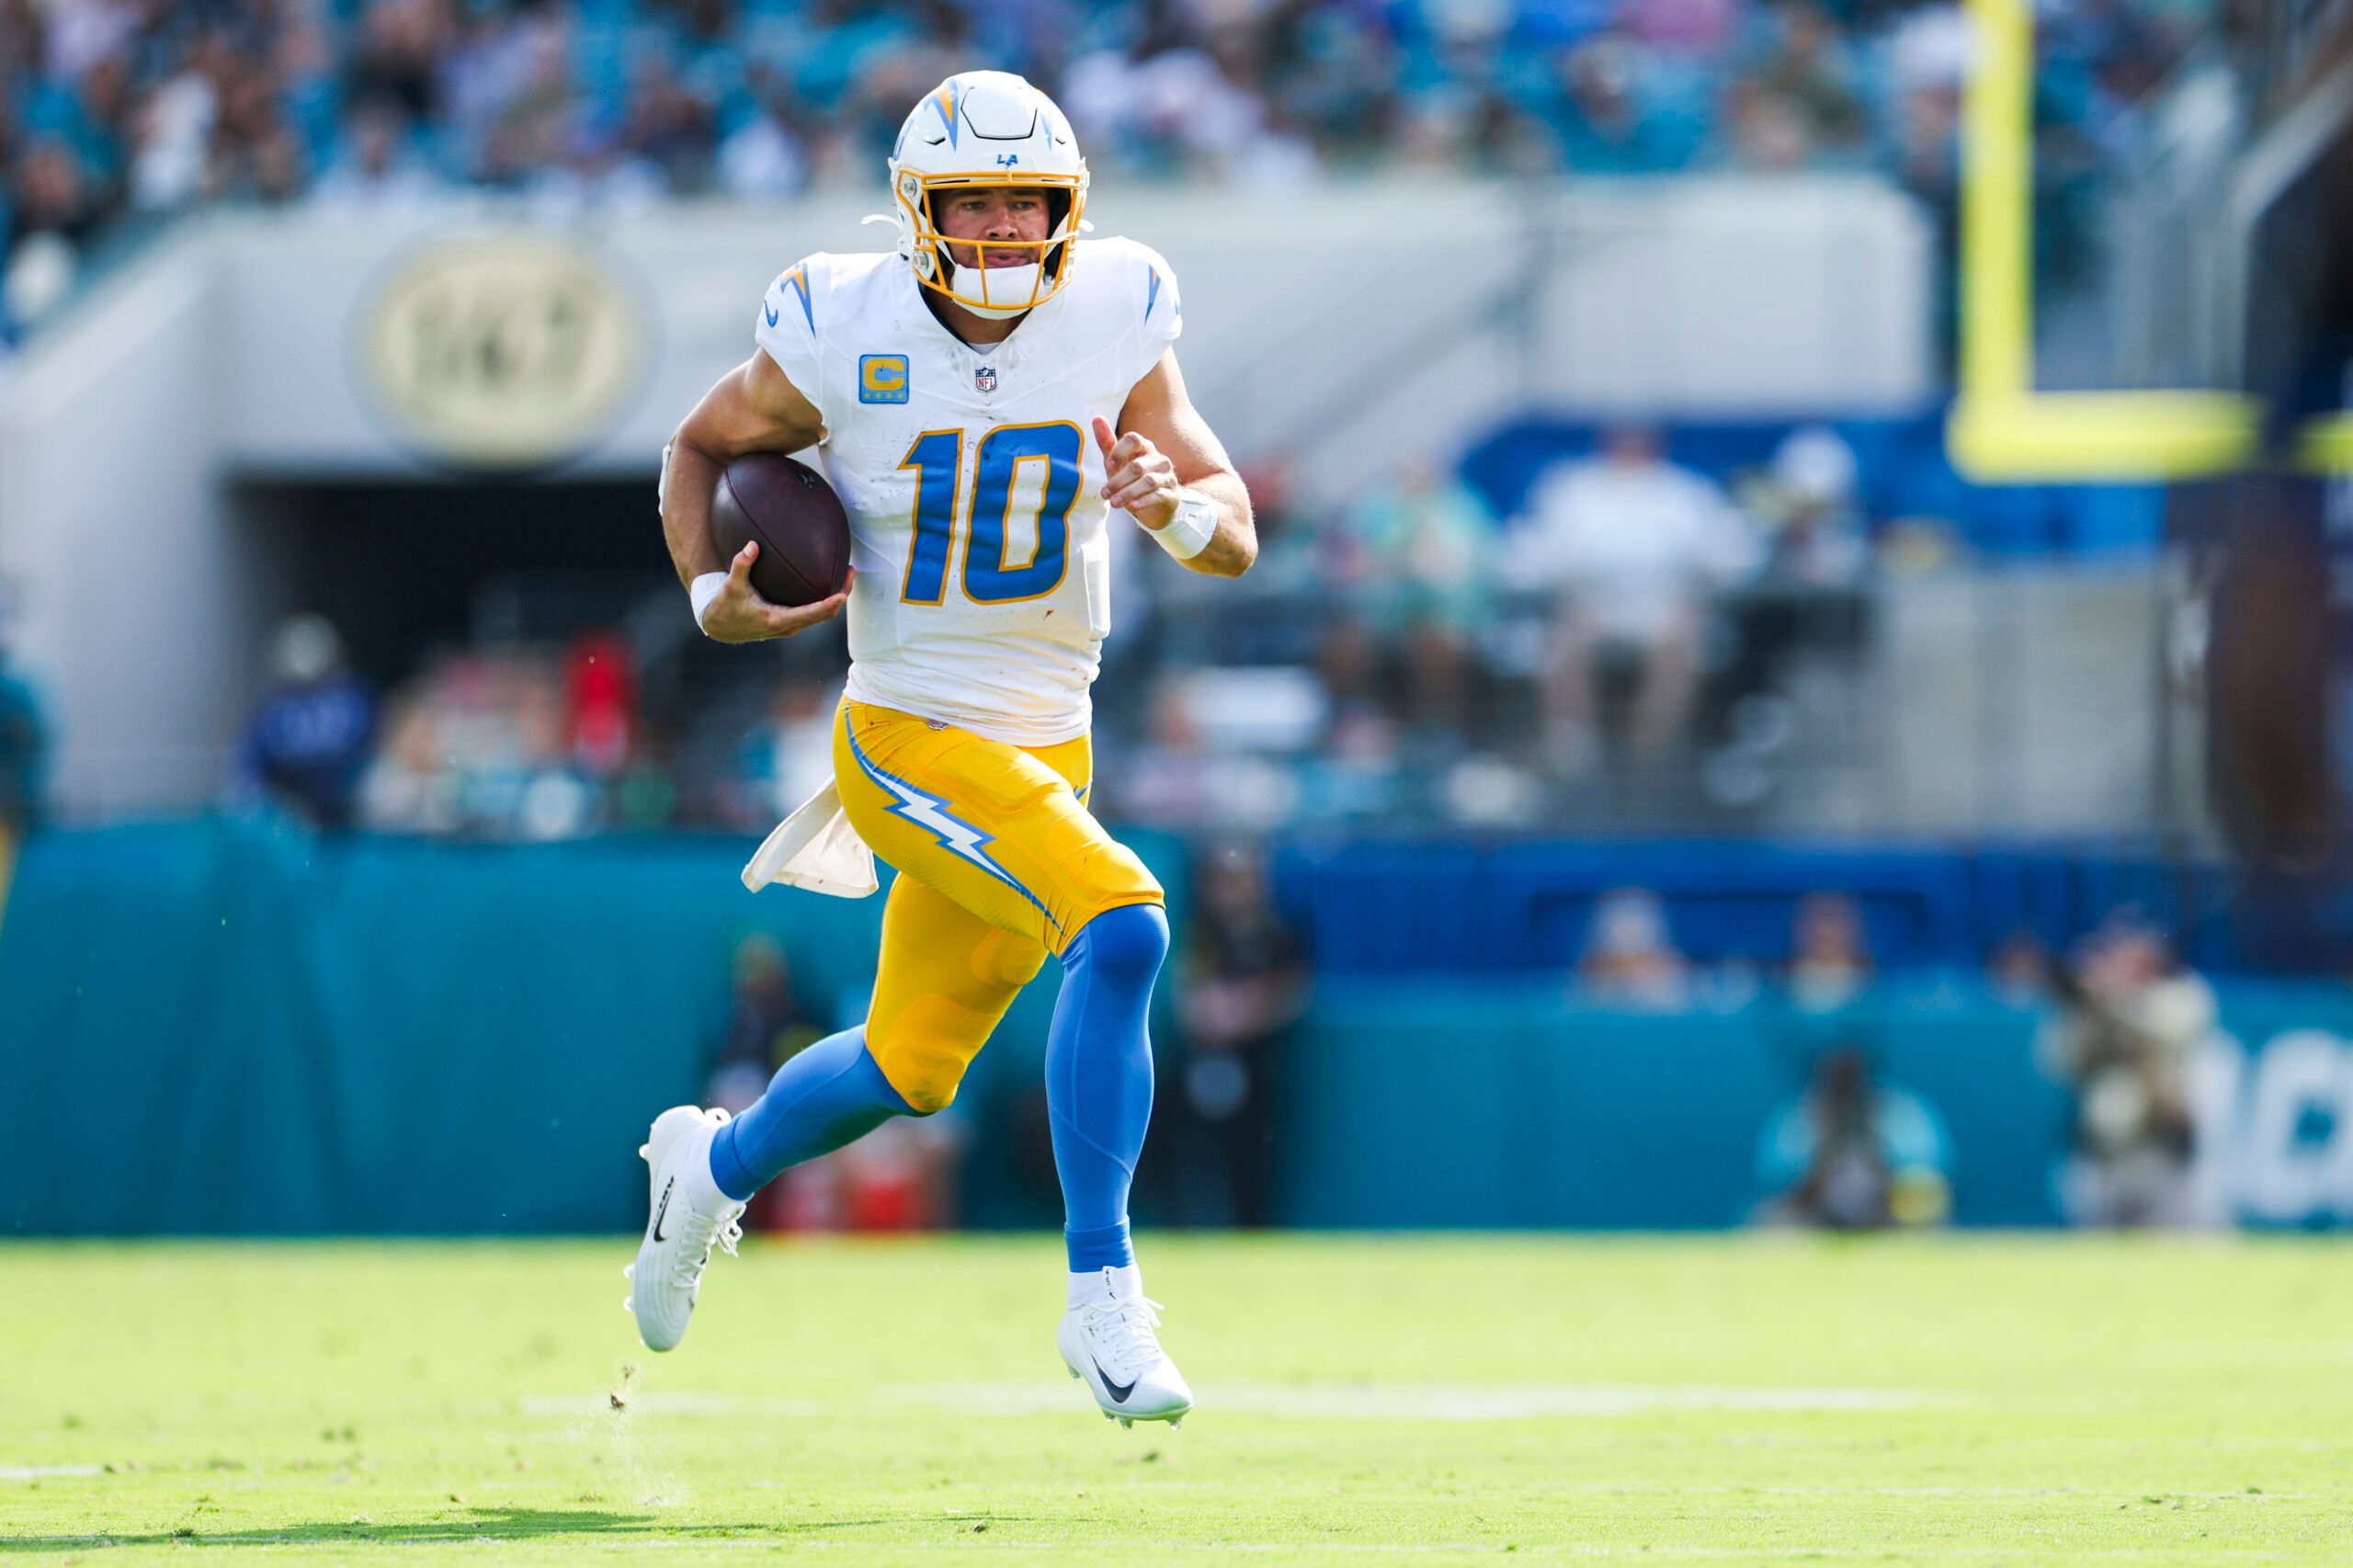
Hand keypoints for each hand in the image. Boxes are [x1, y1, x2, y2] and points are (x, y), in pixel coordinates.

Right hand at [703, 542, 853, 643]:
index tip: (842, 594)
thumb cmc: (726, 606)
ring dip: (837, 598)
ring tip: (847, 575)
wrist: (721, 627)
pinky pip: (814, 614)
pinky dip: (826, 600)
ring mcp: (791, 627)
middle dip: (841, 596)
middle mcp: (788, 627)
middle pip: (824, 615)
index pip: (808, 614)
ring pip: (821, 616)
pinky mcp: (790, 623)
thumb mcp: (730, 585)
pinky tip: (830, 582)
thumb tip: (752, 545)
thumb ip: (741, 565)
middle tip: (851, 573)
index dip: (827, 605)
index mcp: (776, 620)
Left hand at [1092, 416, 1180, 531]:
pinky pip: (1158, 495)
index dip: (1120, 451)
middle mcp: (1159, 459)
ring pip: (1148, 481)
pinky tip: (1133, 507)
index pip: (1134, 439)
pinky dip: (1144, 501)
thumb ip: (1108, 443)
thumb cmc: (1132, 481)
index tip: (1109, 466)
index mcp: (1145, 447)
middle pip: (1137, 466)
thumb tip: (1097, 418)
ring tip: (1114, 503)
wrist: (1154, 507)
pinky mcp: (1172, 494)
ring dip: (1128, 493)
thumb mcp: (1117, 464)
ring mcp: (1167, 476)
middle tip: (1105, 494)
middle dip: (1118, 480)